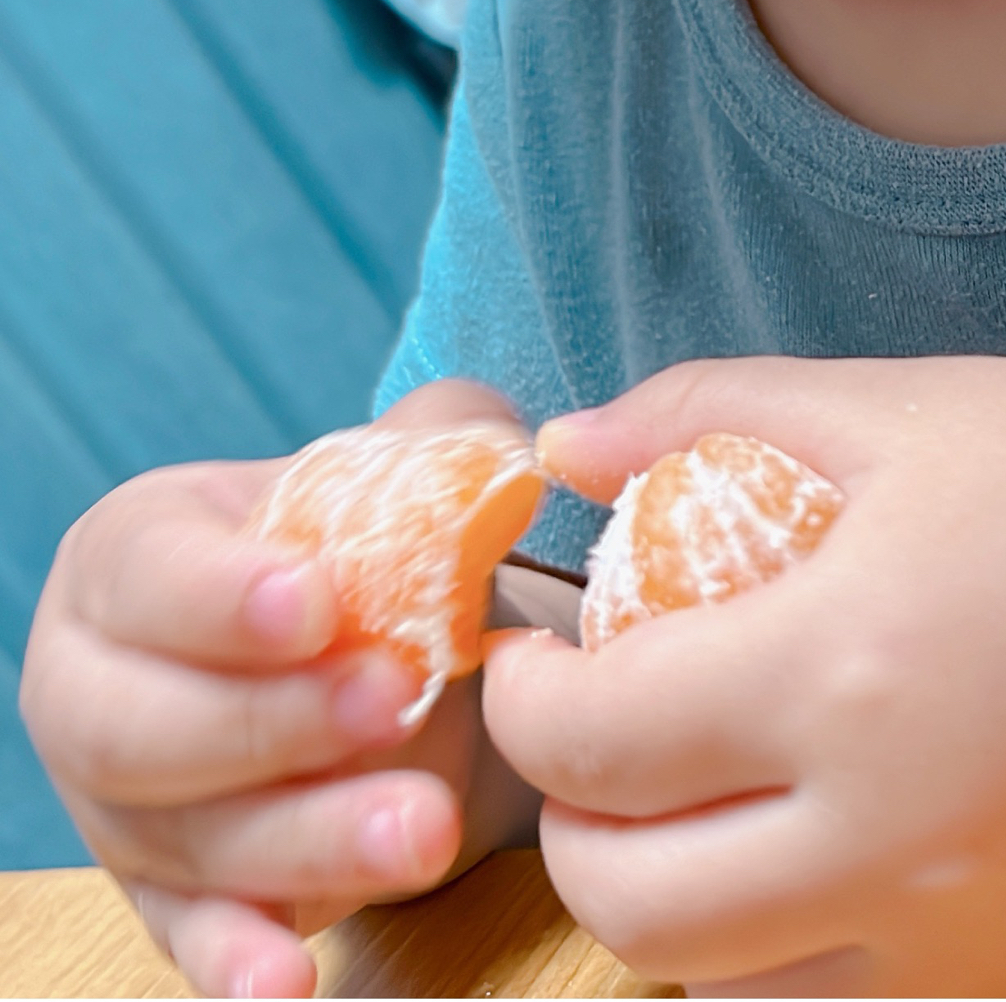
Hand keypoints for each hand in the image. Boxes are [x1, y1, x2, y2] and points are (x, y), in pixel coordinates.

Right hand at [20, 379, 541, 997]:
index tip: (320, 602)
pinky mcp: (178, 889)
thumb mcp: (402, 474)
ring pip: (181, 841)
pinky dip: (237, 960)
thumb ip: (443, 442)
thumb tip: (518, 458)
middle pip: (136, 724)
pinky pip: (192, 933)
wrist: (355, 652)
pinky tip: (289, 984)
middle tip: (395, 701)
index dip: (220, 595)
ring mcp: (130, 801)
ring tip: (422, 831)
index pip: (147, 573)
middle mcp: (102, 683)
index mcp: (137, 559)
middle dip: (267, 721)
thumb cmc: (365, 552)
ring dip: (298, 842)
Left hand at [483, 355, 1005, 996]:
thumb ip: (703, 410)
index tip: (527, 667)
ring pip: (720, 984)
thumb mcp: (898, 414)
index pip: (594, 741)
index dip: (522, 707)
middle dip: (567, 822)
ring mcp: (964, 937)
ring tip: (672, 804)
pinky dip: (761, 952)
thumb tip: (563, 444)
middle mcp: (896, 839)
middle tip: (582, 741)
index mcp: (846, 676)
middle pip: (631, 902)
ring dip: (656, 898)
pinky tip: (779, 860)